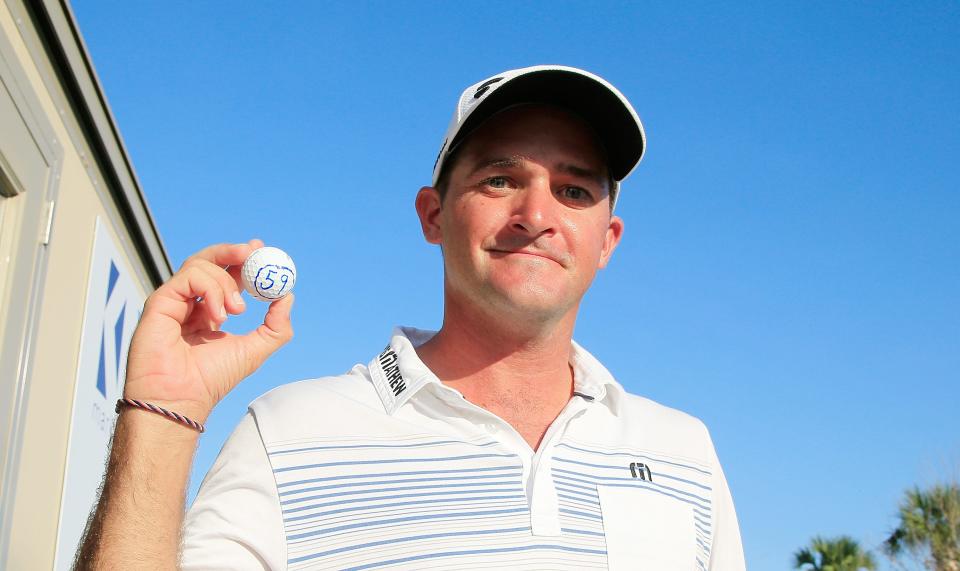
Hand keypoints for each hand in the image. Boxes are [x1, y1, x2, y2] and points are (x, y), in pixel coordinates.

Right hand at [122, 239, 293, 421]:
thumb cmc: (211, 379)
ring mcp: (174, 301)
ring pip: (200, 265)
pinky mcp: (159, 301)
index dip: (243, 259)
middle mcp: (190, 303)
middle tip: (253, 250)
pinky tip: (218, 316)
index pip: (226, 274)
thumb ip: (275, 326)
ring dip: (226, 281)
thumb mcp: (255, 349)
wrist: (182, 399)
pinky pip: (188, 277)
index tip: (261, 249)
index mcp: (210, 311)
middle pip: (209, 260)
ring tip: (237, 310)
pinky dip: (210, 290)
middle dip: (233, 251)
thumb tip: (287, 296)